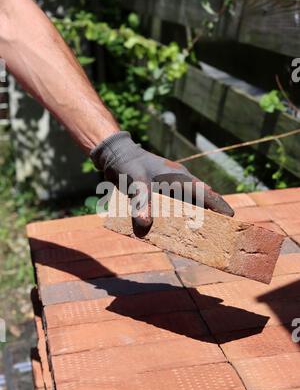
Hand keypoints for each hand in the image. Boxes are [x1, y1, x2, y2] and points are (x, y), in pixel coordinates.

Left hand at [91, 132, 233, 234]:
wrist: (117, 155)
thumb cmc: (130, 166)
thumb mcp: (136, 183)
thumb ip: (142, 202)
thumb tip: (145, 225)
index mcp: (179, 178)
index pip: (204, 192)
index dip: (218, 204)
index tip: (231, 216)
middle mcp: (179, 182)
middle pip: (201, 199)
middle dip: (211, 214)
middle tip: (220, 231)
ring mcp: (171, 186)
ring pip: (190, 203)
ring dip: (196, 215)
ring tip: (202, 234)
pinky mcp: (162, 191)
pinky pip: (176, 204)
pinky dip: (180, 215)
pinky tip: (178, 227)